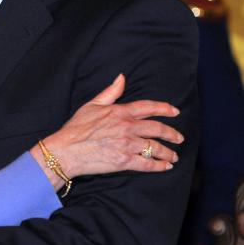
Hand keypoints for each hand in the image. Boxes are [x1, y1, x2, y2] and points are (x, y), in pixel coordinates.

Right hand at [33, 74, 182, 183]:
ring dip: (168, 153)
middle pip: (158, 129)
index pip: (148, 107)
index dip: (164, 109)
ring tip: (173, 157)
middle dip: (172, 134)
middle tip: (179, 138)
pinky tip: (165, 167)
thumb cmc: (76, 128)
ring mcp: (127, 144)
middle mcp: (127, 127)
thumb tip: (121, 77)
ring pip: (156, 147)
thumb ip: (110, 92)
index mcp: (119, 112)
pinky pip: (148, 164)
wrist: (66, 150)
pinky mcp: (125, 161)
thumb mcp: (92, 105)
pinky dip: (159, 166)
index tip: (175, 111)